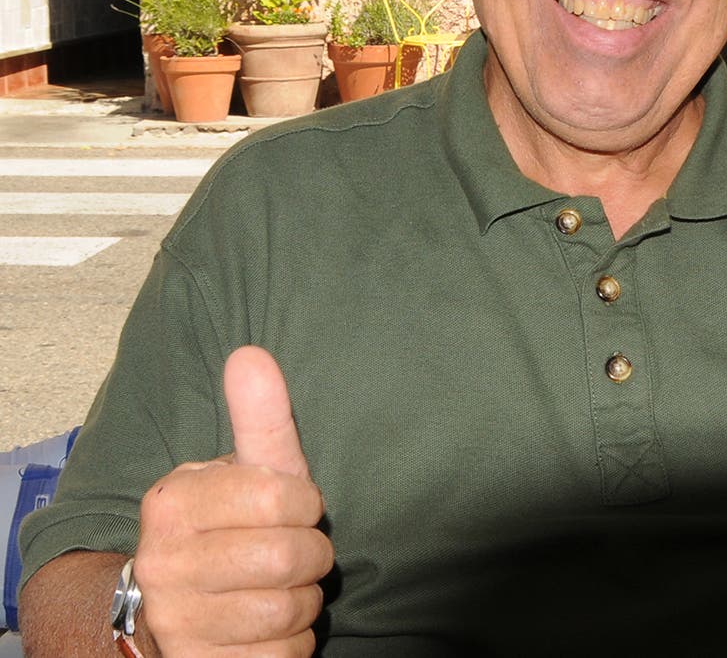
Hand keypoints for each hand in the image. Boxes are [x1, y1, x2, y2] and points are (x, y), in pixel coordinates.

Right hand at [131, 347, 334, 656]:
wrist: (175, 608)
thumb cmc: (232, 524)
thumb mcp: (248, 468)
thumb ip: (258, 415)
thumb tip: (249, 353)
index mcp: (172, 503)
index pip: (282, 498)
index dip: (305, 503)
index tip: (294, 506)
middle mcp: (161, 566)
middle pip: (289, 558)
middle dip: (311, 555)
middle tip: (295, 551)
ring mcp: (173, 625)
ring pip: (287, 613)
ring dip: (302, 602)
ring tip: (281, 587)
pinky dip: (291, 646)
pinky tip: (268, 629)